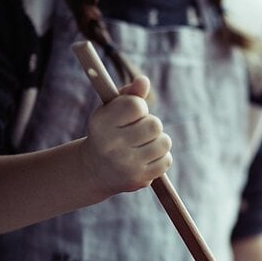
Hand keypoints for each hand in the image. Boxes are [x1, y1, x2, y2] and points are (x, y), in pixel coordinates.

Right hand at [81, 75, 172, 196]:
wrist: (95, 170)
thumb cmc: (108, 132)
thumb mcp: (111, 110)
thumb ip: (129, 94)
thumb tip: (143, 81)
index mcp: (102, 123)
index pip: (136, 106)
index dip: (139, 107)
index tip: (132, 114)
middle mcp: (111, 145)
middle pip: (155, 125)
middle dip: (150, 125)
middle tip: (139, 131)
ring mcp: (126, 164)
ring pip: (164, 142)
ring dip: (158, 141)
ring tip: (144, 144)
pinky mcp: (139, 179)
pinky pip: (166, 160)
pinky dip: (161, 157)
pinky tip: (147, 157)